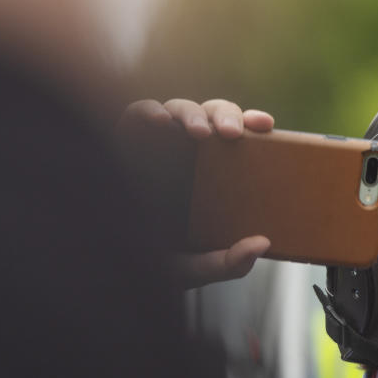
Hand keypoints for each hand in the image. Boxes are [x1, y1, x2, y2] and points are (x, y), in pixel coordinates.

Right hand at [119, 98, 274, 287]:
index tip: (266, 126)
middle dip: (227, 115)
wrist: (111, 260)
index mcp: (214, 170)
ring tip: (200, 133)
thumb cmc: (156, 259)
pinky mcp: (125, 138)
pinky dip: (147, 111)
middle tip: (233, 134)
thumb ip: (228, 263)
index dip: (253, 122)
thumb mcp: (195, 268)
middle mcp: (188, 150)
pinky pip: (136, 114)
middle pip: (214, 115)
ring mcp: (157, 141)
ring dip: (192, 114)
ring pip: (180, 109)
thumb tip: (262, 244)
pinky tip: (159, 121)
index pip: (240, 135)